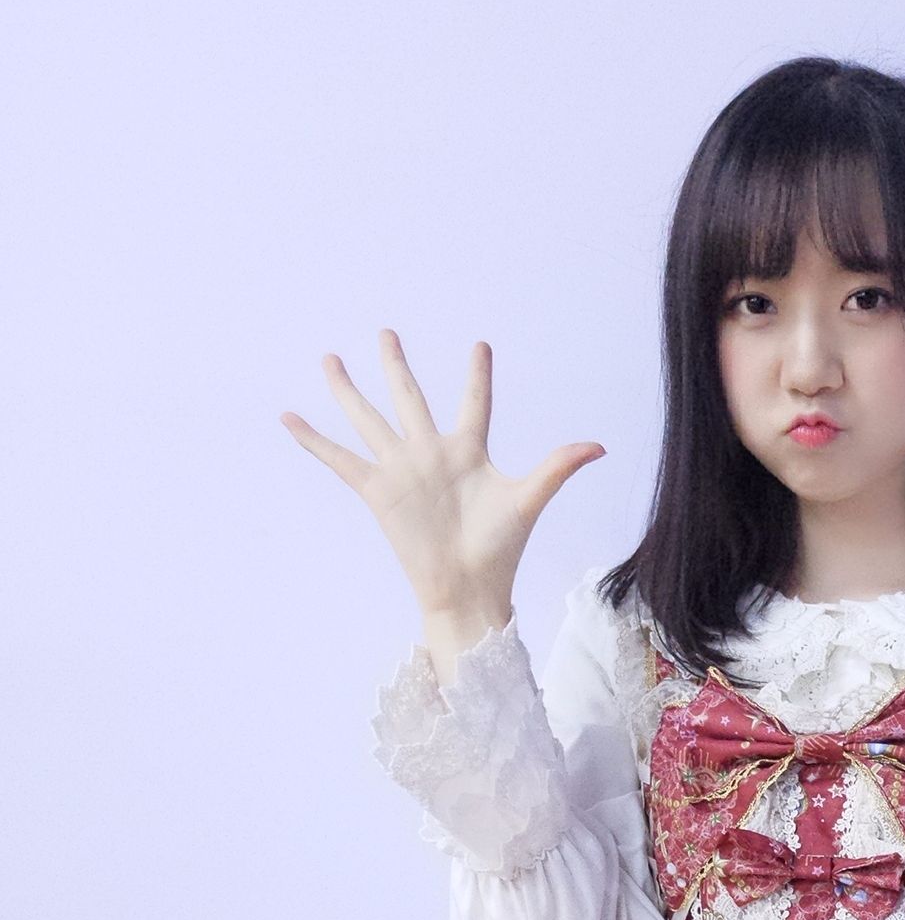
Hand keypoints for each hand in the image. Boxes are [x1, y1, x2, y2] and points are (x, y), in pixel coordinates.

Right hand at [280, 328, 605, 615]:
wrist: (467, 588)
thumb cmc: (500, 549)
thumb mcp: (529, 499)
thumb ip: (557, 467)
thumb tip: (599, 446)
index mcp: (470, 451)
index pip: (474, 402)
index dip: (477, 375)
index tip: (481, 345)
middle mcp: (432, 453)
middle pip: (410, 398)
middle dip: (396, 366)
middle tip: (386, 332)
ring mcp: (402, 470)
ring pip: (370, 418)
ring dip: (349, 389)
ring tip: (330, 358)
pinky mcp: (378, 491)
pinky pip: (340, 459)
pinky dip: (315, 440)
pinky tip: (290, 417)